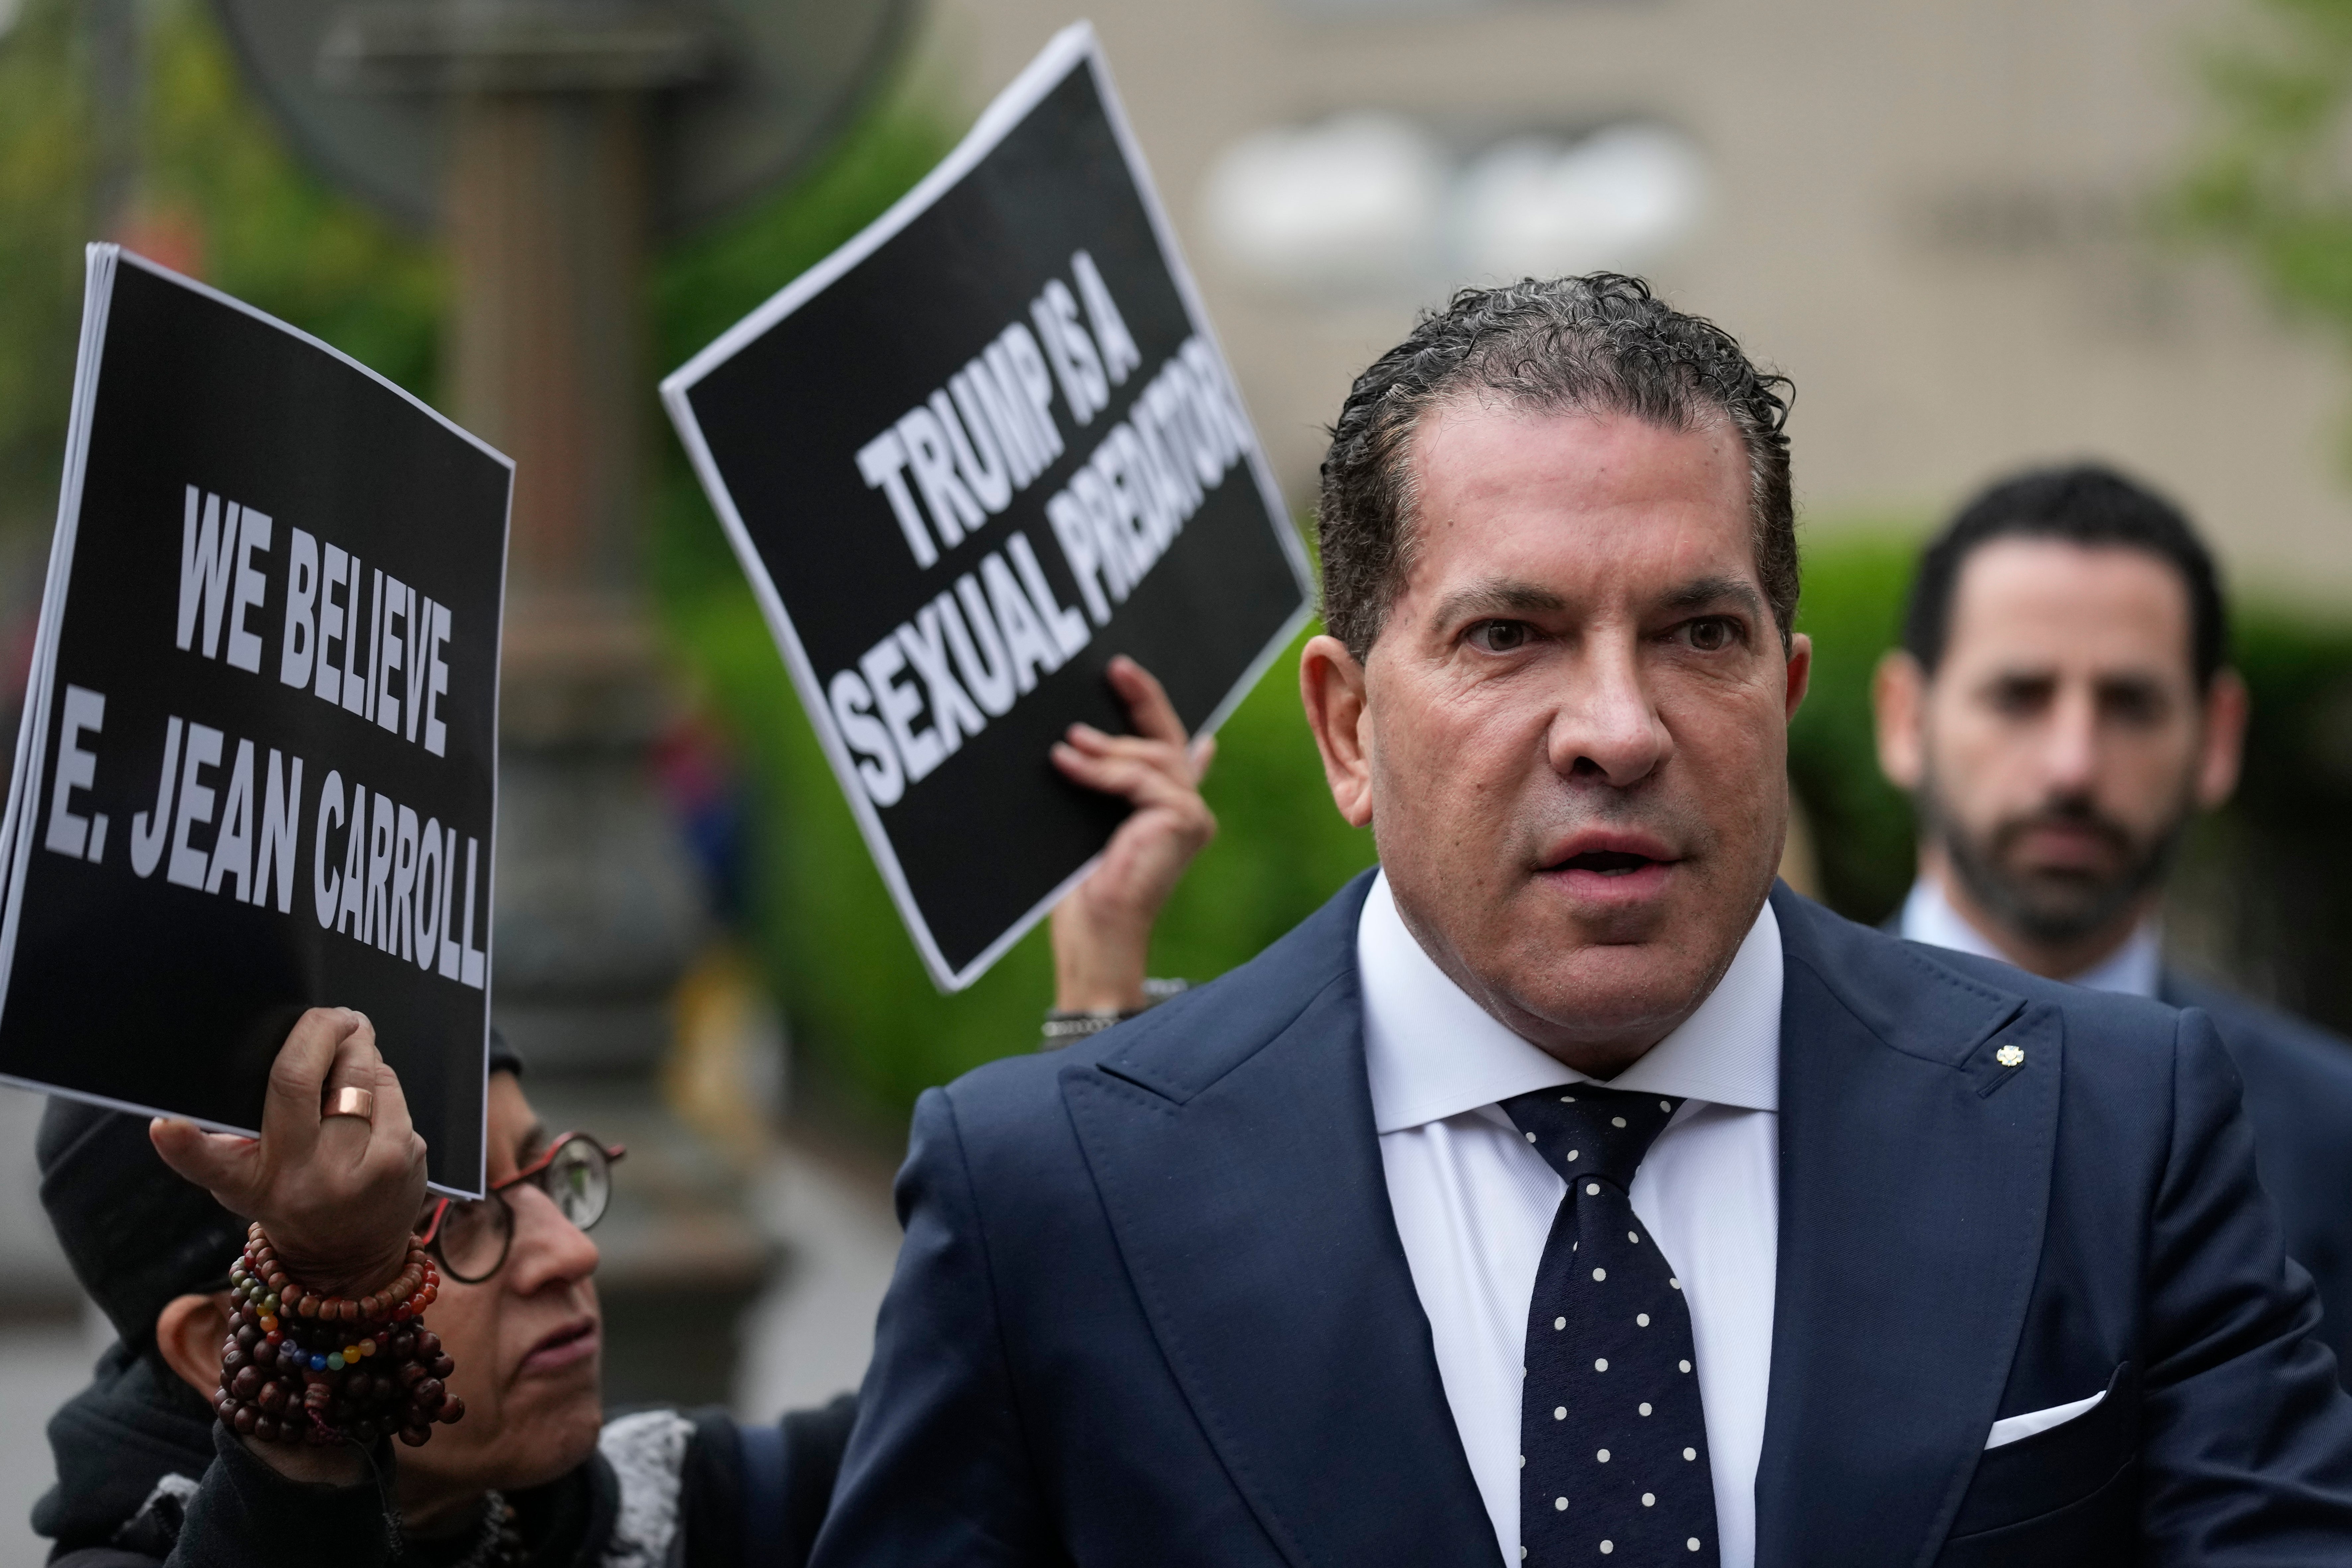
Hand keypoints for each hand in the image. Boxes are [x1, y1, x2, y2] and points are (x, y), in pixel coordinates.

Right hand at [150, 1007, 426, 1300]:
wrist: (350, 1257)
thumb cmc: (291, 1199)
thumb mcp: (244, 1181)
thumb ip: (223, 1142)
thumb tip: (185, 1107)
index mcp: (253, 1185)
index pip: (212, 1165)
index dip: (184, 1146)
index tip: (164, 1126)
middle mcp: (306, 1179)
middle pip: (304, 1079)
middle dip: (323, 1030)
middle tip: (332, 1017)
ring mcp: (361, 1169)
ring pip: (360, 1074)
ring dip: (359, 1053)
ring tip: (352, 1053)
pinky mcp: (404, 1158)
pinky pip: (391, 1090)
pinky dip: (381, 1081)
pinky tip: (371, 1097)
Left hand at [1049, 656, 1216, 1012]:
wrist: (1095, 931)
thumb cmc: (1081, 888)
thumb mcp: (1085, 820)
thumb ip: (1099, 780)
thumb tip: (1076, 740)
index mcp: (1168, 809)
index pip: (1166, 745)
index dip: (1150, 705)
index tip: (1125, 673)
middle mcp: (1188, 809)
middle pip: (1166, 739)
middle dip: (1142, 700)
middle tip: (1115, 669)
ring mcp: (1192, 815)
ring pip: (1153, 756)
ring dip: (1107, 745)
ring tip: (1067, 743)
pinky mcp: (1187, 820)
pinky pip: (1142, 778)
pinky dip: (1102, 770)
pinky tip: (1068, 763)